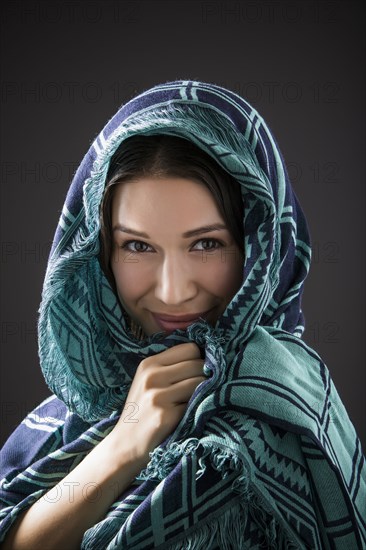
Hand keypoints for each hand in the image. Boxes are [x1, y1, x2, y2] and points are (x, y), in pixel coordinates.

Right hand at [107, 343, 204, 464]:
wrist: (125, 445)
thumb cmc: (142, 411)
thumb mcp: (148, 381)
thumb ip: (171, 367)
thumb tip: (208, 357)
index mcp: (149, 364)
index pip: (190, 348)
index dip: (198, 360)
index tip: (195, 373)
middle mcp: (152, 376)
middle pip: (198, 364)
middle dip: (203, 377)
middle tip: (195, 392)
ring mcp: (158, 396)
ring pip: (200, 383)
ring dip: (203, 394)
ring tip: (190, 403)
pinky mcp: (166, 415)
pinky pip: (196, 404)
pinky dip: (197, 409)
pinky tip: (186, 416)